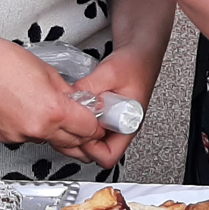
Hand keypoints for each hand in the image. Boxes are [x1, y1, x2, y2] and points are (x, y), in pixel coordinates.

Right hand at [0, 35, 103, 152]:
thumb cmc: (4, 62)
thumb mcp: (50, 73)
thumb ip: (69, 93)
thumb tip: (81, 104)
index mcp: (53, 111)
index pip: (89, 129)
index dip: (97, 124)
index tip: (99, 119)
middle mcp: (37, 129)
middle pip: (73, 142)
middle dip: (82, 132)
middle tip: (85, 119)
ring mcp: (21, 136)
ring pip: (52, 141)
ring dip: (60, 132)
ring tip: (54, 111)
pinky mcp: (8, 138)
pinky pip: (32, 138)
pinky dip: (38, 130)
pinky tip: (34, 113)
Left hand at [70, 46, 162, 167]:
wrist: (140, 53)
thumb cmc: (134, 63)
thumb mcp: (110, 73)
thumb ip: (90, 87)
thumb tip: (71, 99)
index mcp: (128, 123)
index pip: (108, 155)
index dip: (90, 149)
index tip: (80, 133)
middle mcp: (121, 128)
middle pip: (96, 154)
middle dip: (79, 144)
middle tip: (68, 127)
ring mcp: (113, 123)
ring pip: (92, 143)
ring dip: (78, 134)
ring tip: (70, 118)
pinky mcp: (106, 115)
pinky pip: (90, 129)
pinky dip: (79, 124)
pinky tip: (74, 111)